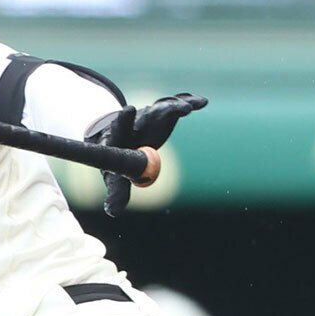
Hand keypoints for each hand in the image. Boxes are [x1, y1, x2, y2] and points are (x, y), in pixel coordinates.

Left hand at [86, 93, 207, 216]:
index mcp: (118, 136)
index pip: (118, 128)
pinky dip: (188, 103)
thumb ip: (116, 191)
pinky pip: (176, 106)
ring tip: (187, 109)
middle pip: (142, 116)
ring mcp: (149, 116)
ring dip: (173, 107)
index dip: (122, 121)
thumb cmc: (116, 160)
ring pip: (161, 109)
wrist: (119, 138)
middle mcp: (134, 123)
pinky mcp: (164, 113)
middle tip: (164, 110)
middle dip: (153, 113)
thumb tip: (113, 212)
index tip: (128, 110)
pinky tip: (201, 102)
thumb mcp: (115, 176)